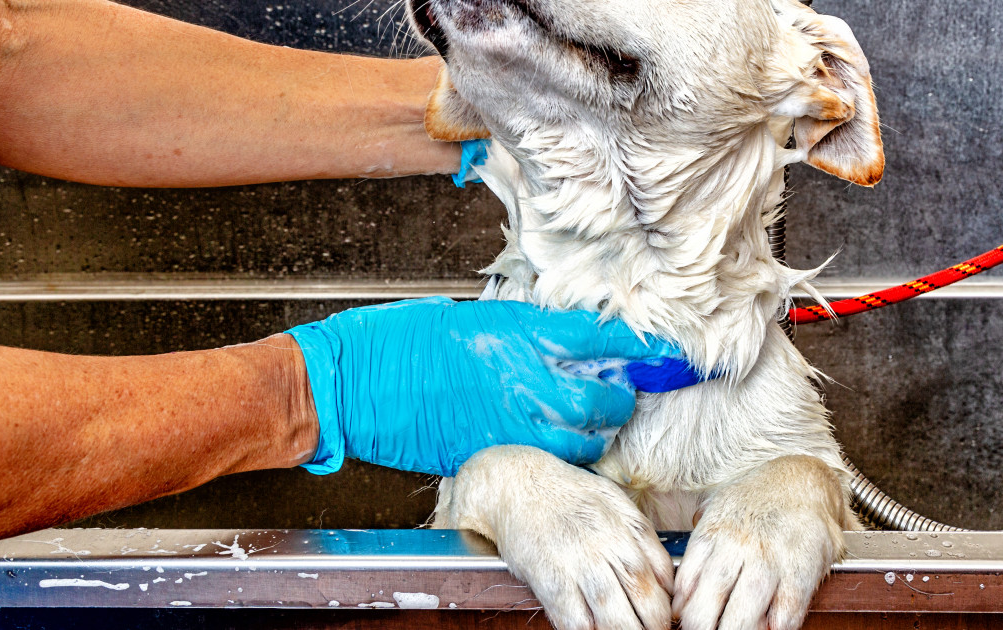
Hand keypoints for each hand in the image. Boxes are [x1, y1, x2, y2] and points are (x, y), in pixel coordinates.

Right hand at [287, 297, 701, 475]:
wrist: (354, 382)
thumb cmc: (402, 340)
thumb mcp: (473, 317)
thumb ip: (524, 332)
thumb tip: (565, 343)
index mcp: (517, 334)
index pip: (604, 342)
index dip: (643, 351)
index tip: (670, 356)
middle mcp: (522, 379)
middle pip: (603, 399)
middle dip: (619, 398)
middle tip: (617, 391)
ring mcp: (507, 422)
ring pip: (581, 439)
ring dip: (592, 430)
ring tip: (582, 418)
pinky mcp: (490, 452)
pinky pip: (545, 457)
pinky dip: (558, 450)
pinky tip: (547, 437)